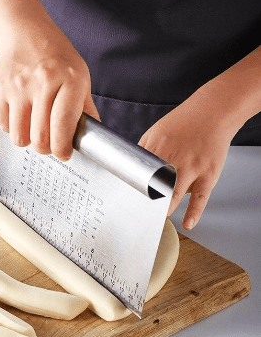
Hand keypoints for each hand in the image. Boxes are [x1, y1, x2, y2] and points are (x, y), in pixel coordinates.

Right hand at [0, 23, 98, 160]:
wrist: (26, 32)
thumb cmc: (56, 57)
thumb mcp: (81, 76)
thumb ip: (85, 108)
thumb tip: (91, 138)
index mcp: (70, 80)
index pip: (63, 126)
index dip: (62, 148)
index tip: (64, 154)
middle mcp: (44, 82)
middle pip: (40, 137)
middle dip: (45, 149)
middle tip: (48, 144)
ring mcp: (18, 86)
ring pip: (19, 136)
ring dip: (27, 140)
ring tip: (33, 129)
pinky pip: (4, 125)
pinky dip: (12, 127)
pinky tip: (20, 116)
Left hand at [139, 89, 235, 229]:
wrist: (212, 112)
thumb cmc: (182, 123)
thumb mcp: (155, 132)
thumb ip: (143, 151)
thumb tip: (130, 168)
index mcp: (156, 148)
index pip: (139, 174)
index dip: (131, 189)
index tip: (124, 202)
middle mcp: (173, 159)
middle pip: (155, 187)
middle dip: (145, 203)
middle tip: (137, 218)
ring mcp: (192, 167)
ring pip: (174, 194)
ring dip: (164, 210)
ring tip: (155, 223)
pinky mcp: (208, 173)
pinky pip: (201, 197)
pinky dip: (194, 212)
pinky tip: (187, 224)